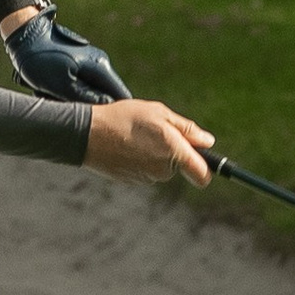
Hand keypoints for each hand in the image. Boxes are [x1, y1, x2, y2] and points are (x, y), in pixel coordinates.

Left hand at [2, 9, 131, 102]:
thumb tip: (107, 107)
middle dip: (88, 107)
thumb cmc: (41, 60)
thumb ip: (87, 98)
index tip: (103, 124)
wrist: (25, 35)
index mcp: (100, 67)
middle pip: (104, 95)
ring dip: (73, 99)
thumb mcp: (62, 85)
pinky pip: (78, 84)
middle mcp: (99, 63)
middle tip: (65, 109)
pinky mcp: (77, 64)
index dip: (116, 113)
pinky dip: (65, 92)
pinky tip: (47, 91)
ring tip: (49, 97)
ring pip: (89, 91)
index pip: (121, 95)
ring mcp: (89, 62)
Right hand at [84, 101, 214, 184]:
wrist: (87, 134)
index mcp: (174, 153)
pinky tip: (126, 145)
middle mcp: (163, 171)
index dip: (207, 169)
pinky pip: (144, 170)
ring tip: (136, 135)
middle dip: (173, 151)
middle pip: (179, 166)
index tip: (205, 161)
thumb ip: (187, 129)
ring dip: (155, 153)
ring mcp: (146, 178)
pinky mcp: (132, 181)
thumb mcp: (159, 113)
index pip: (203, 175)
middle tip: (154, 130)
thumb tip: (207, 142)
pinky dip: (140, 159)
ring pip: (160, 167)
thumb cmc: (124, 118)